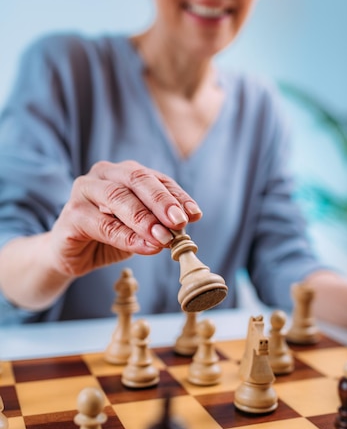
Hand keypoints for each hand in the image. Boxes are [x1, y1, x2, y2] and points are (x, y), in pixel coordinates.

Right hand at [49, 160, 201, 277]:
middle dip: (162, 201)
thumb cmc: (108, 236)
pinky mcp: (71, 215)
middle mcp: (102, 174)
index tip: (194, 214)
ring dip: (145, 219)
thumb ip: (159, 222)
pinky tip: (146, 246)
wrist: (71, 256)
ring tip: (164, 237)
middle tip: (179, 221)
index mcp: (123, 172)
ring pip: (118, 198)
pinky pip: (103, 225)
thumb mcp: (140, 228)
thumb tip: (187, 220)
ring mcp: (83, 191)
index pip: (156, 179)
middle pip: (137, 179)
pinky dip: (127, 237)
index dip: (177, 196)